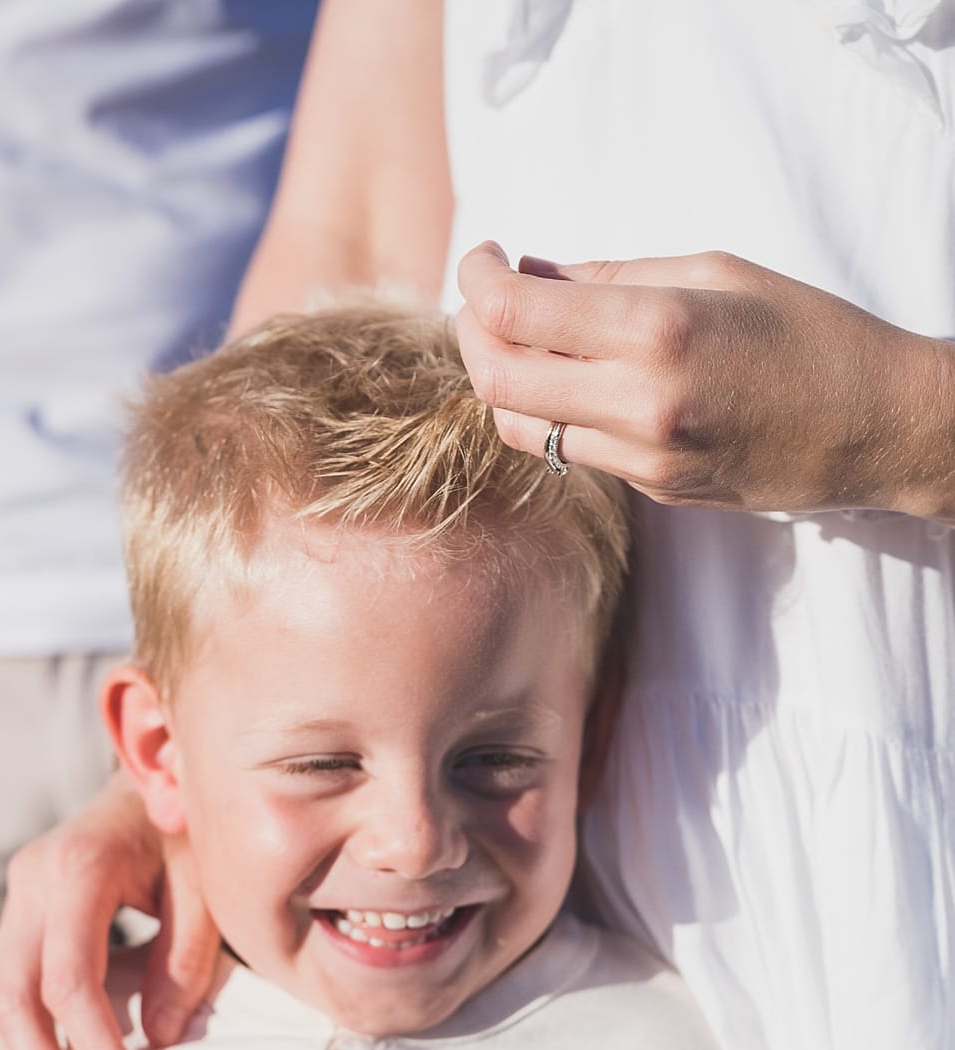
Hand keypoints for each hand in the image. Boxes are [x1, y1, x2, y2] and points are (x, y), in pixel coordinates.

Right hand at [0, 771, 220, 1049]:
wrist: (150, 788)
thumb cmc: (185, 837)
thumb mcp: (205, 888)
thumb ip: (183, 960)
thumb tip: (156, 1040)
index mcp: (75, 868)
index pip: (68, 981)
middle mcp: (26, 885)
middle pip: (10, 999)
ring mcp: (9, 903)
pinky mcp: (6, 921)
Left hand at [455, 242, 954, 519]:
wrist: (879, 424)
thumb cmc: (810, 331)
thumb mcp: (717, 272)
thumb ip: (611, 276)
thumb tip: (527, 271)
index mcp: (658, 330)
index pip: (514, 314)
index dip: (477, 280)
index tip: (482, 258)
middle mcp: (639, 402)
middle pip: (495, 380)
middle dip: (472, 333)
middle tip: (483, 300)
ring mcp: (642, 457)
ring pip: (520, 426)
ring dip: (503, 378)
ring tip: (522, 337)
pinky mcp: (649, 489)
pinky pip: (570, 450)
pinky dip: (550, 409)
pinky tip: (572, 377)